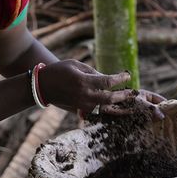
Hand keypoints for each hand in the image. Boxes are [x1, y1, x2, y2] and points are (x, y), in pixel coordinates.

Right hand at [36, 60, 164, 118]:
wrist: (42, 87)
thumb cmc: (59, 71)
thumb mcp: (76, 65)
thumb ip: (93, 72)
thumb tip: (108, 79)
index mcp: (83, 81)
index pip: (107, 81)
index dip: (120, 79)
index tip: (127, 75)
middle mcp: (84, 95)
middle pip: (110, 98)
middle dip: (124, 95)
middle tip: (134, 93)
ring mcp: (82, 105)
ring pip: (105, 108)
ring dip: (119, 107)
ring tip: (131, 105)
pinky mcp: (80, 110)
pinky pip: (97, 112)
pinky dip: (108, 112)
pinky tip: (118, 112)